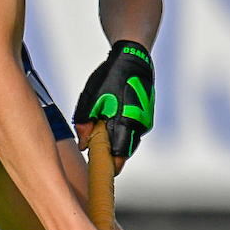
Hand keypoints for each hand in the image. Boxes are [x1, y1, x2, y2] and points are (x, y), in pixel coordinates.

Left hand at [76, 40, 155, 164]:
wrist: (133, 59)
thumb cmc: (111, 77)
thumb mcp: (90, 98)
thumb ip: (85, 122)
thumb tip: (83, 145)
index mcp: (126, 122)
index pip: (119, 155)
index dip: (109, 166)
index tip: (99, 170)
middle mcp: (139, 125)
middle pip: (124, 151)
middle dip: (109, 152)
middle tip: (94, 144)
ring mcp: (144, 121)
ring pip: (128, 141)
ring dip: (115, 139)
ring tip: (102, 125)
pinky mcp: (146, 116)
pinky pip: (132, 131)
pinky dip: (121, 129)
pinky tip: (112, 117)